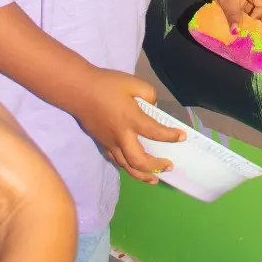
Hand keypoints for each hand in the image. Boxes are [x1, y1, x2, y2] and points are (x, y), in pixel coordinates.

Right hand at [74, 69, 184, 183]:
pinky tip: (133, 168)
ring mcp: (110, 143)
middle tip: (169, 166)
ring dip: (142, 175)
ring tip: (155, 179)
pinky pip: (116, 161)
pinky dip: (127, 167)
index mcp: (131, 119)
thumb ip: (148, 94)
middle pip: (140, 161)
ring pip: (127, 166)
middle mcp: (121, 136)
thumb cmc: (106, 84)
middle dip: (156, 166)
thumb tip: (153, 108)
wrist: (79, 90)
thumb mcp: (131, 82)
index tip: (182, 137)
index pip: (155, 132)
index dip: (170, 136)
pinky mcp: (102, 144)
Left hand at [203, 0, 261, 30]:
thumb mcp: (228, 4)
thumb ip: (235, 19)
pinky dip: (253, 16)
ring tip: (249, 26)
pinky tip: (245, 21)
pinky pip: (258, 8)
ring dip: (259, 18)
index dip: (258, 17)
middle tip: (256, 29)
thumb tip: (237, 33)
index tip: (245, 22)